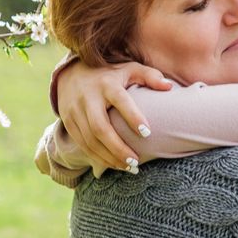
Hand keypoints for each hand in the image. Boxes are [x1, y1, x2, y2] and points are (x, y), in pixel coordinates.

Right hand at [56, 60, 171, 172]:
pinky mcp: (68, 122)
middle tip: (136, 162)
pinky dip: (98, 157)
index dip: (133, 117)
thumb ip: (150, 76)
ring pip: (90, 140)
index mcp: (107, 84)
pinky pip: (82, 144)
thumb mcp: (129, 69)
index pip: (120, 100)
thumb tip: (169, 87)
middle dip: (118, 148)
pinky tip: (114, 165)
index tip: (147, 133)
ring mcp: (75, 111)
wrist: (71, 73)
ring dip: (109, 157)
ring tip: (129, 168)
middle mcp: (88, 98)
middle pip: (100, 128)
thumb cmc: (110, 74)